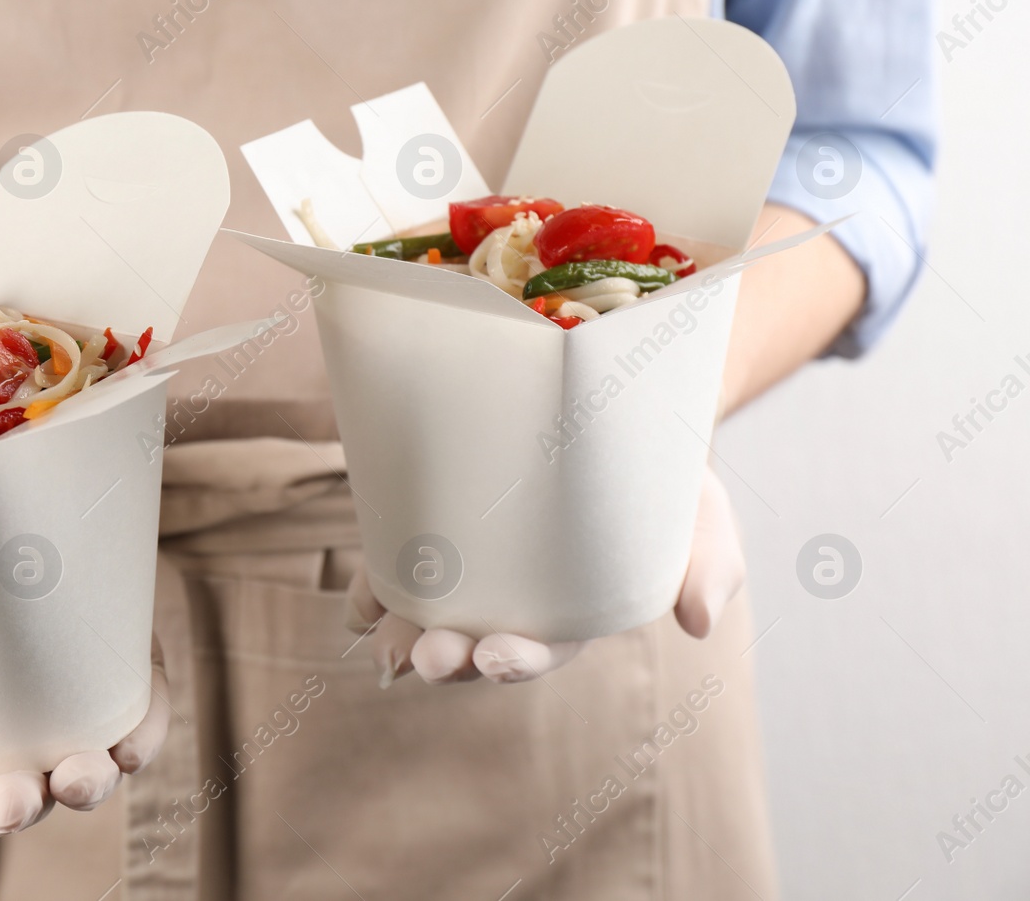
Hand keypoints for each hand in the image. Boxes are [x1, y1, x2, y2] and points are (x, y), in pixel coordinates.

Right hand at [0, 635, 170, 840]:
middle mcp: (6, 738)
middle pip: (19, 792)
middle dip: (18, 807)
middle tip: (8, 801)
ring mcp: (67, 705)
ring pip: (86, 767)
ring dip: (88, 784)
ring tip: (80, 776)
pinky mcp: (117, 664)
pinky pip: (139, 714)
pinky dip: (141, 735)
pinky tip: (134, 743)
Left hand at [345, 465, 744, 685]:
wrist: (615, 406)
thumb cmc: (662, 473)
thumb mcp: (702, 512)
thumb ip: (709, 565)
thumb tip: (698, 622)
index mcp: (574, 609)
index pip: (543, 648)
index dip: (519, 660)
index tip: (497, 657)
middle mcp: (514, 598)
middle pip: (475, 642)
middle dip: (449, 657)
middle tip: (429, 657)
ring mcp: (469, 566)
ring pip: (427, 614)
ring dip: (402, 633)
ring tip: (383, 640)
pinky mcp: (434, 527)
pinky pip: (395, 567)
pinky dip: (373, 590)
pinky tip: (358, 603)